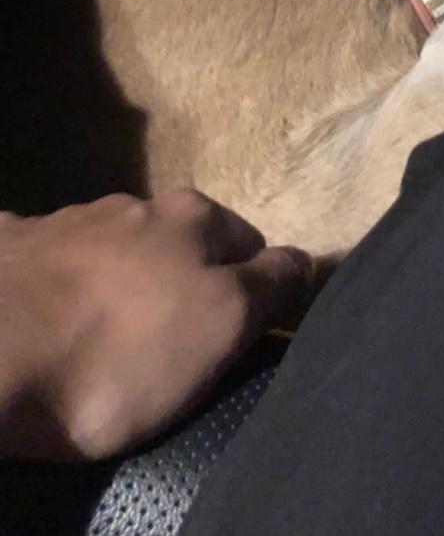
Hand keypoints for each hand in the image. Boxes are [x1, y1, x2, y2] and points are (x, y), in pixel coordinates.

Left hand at [0, 189, 310, 460]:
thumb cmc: (119, 351)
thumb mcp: (223, 326)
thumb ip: (271, 286)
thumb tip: (302, 259)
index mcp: (193, 216)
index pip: (251, 244)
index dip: (250, 291)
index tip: (234, 337)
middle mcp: (134, 204)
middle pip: (178, 245)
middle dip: (179, 283)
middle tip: (169, 346)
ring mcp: (66, 221)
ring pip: (112, 251)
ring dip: (115, 282)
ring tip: (100, 339)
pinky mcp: (9, 248)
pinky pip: (45, 261)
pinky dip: (53, 282)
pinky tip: (42, 315)